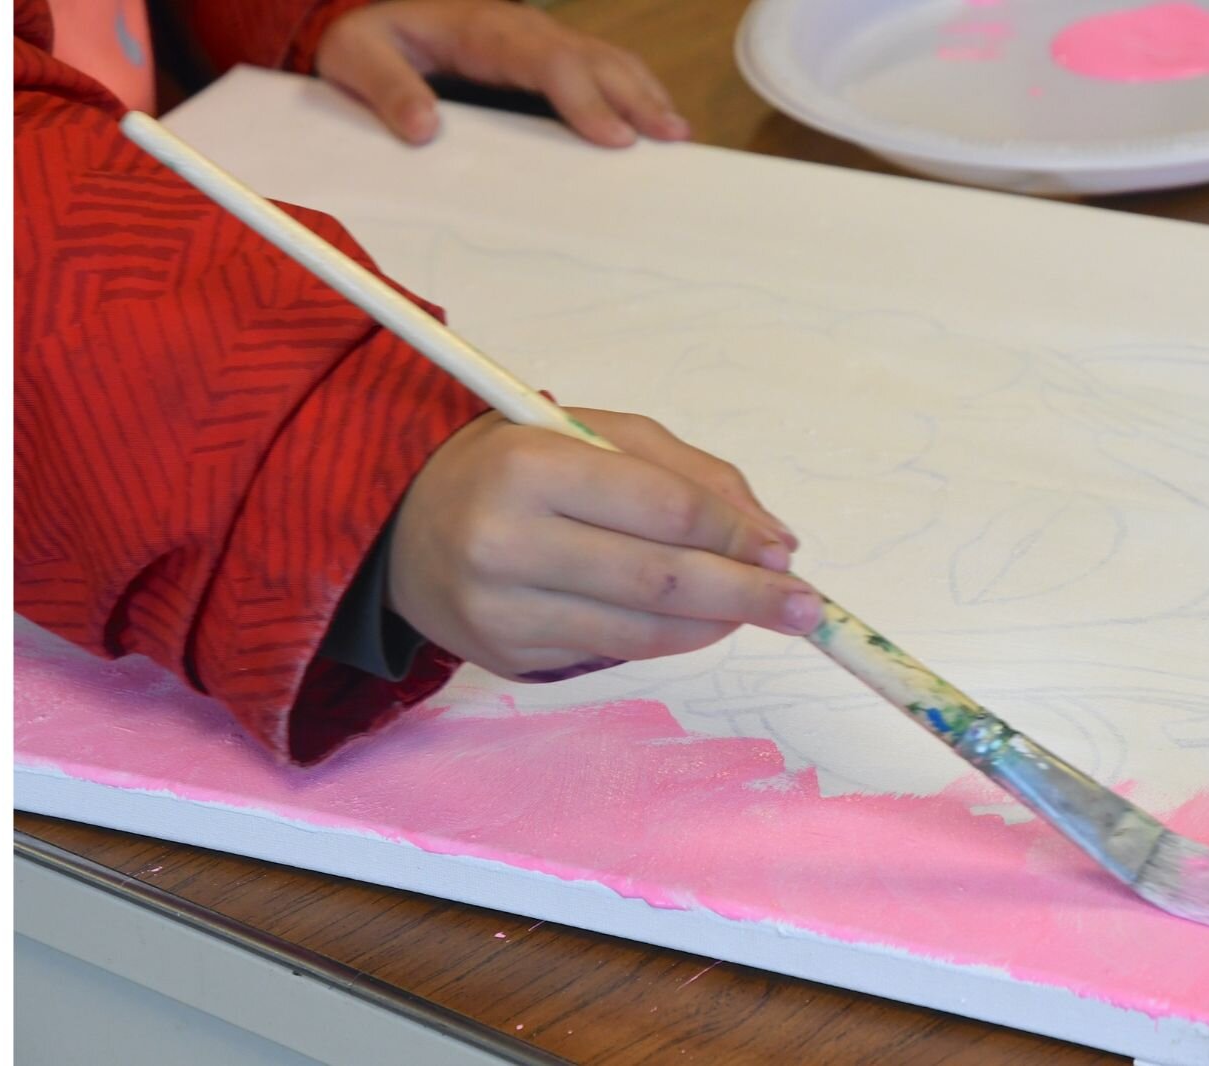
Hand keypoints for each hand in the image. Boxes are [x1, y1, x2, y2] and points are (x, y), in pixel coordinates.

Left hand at [314, 0, 688, 146]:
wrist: (371, 25)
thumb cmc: (367, 42)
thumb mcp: (355, 58)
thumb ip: (386, 89)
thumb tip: (425, 129)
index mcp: (481, 30)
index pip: (545, 59)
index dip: (584, 96)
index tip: (613, 136)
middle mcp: (520, 30)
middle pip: (591, 56)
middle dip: (634, 95)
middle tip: (669, 138)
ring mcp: (537, 42)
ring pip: (604, 58)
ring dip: (644, 93)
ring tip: (678, 133)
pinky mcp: (544, 59)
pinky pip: (598, 69)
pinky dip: (633, 92)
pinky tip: (656, 121)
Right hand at [388, 408, 818, 680]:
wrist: (402, 524)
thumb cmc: (513, 463)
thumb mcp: (591, 431)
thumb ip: (686, 472)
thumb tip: (772, 535)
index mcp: (527, 467)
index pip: (661, 509)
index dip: (736, 534)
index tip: (787, 551)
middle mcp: (506, 543)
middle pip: (659, 580)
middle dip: (747, 595)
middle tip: (806, 606)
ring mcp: (501, 611)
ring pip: (641, 630)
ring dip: (717, 623)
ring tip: (764, 612)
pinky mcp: (506, 655)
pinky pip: (612, 652)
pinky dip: (671, 639)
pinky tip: (703, 622)